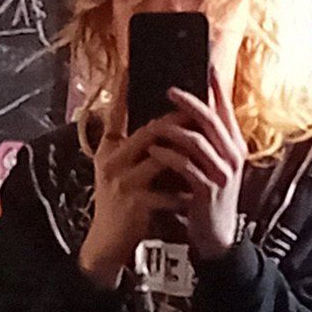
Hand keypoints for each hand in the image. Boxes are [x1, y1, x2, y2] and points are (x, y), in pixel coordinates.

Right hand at [79, 78, 190, 289]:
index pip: (118, 113)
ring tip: (205, 148)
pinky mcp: (136, 203)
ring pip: (161, 158)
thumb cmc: (118, 202)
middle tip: (200, 113)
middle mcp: (112, 162)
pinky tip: (197, 188)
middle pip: (149, 131)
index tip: (138, 69)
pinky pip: (166, 190)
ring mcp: (123, 183)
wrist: (106, 242)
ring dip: (186, 154)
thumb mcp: (114, 169)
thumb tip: (152, 119)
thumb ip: (127, 143)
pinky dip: (184, 189)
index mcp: (109, 150)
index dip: (128, 91)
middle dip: (178, 122)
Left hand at [147, 67, 246, 261]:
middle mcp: (232, 155)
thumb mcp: (214, 164)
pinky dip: (167, 155)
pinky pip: (185, 165)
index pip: (227, 109)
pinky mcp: (207, 189)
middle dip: (189, 101)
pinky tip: (154, 151)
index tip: (208, 66)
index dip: (217, 87)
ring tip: (153, 123)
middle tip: (169, 89)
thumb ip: (207, 139)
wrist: (216, 236)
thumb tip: (190, 109)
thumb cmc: (209, 195)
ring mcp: (221, 173)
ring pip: (196, 140)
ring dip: (172, 129)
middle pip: (211, 119)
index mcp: (234, 145)